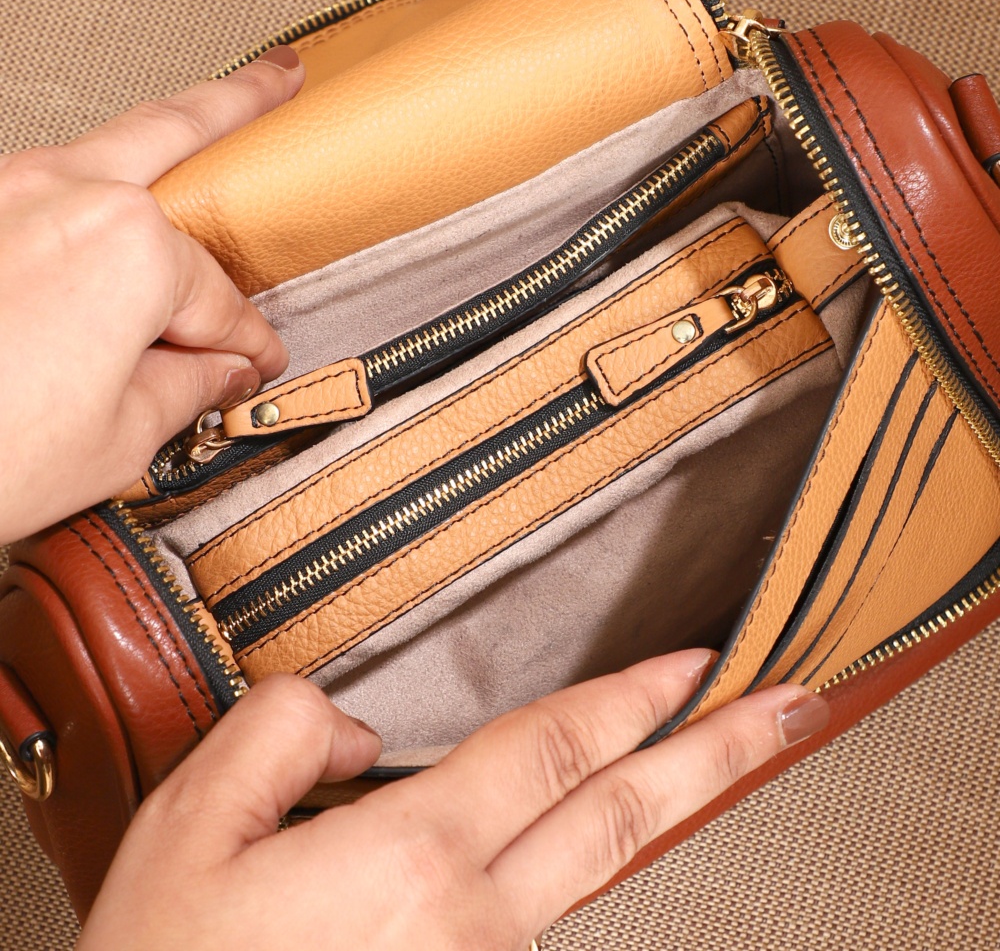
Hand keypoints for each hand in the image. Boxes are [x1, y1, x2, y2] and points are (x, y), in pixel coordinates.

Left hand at [0, 47, 304, 542]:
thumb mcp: (120, 438)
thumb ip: (189, 388)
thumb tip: (217, 372)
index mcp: (127, 248)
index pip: (220, 299)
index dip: (250, 341)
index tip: (258, 363)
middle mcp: (61, 193)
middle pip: (174, 134)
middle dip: (239, 105)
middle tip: (278, 81)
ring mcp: (1, 192)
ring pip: (105, 150)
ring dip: (163, 139)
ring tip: (203, 133)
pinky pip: (50, 185)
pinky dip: (95, 192)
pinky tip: (116, 207)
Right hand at [77, 652, 829, 949]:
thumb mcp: (188, 829)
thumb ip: (279, 731)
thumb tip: (354, 725)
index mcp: (412, 863)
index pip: (557, 746)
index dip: (637, 693)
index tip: (699, 659)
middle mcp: (470, 928)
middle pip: (628, 816)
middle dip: (721, 752)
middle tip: (789, 710)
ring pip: (589, 871)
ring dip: (647, 808)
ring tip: (694, 762)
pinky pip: (535, 917)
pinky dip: (569, 864)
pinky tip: (564, 839)